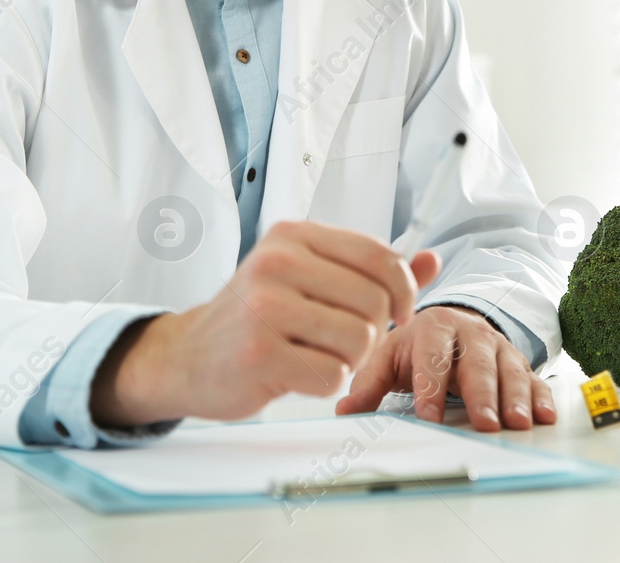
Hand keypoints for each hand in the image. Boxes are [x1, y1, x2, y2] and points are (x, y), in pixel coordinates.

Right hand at [90, 220, 441, 425]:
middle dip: (371, 331)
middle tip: (344, 340)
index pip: (378, 255)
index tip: (395, 312)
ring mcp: (265, 307)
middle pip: (375, 302)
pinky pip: (332, 376)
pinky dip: (325, 383)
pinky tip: (297, 373)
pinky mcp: (259, 353)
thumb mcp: (308, 277)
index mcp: (293, 236)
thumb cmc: (256, 316)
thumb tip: (431, 260)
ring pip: (358, 340)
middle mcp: (277, 262)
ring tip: (316, 354)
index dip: (402, 290)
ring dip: (348, 359)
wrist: (188, 356)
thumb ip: (370, 270)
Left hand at [334, 305, 557, 431]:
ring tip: (518, 424)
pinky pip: (533, 378)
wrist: (449, 323)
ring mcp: (497, 347)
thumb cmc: (415, 345)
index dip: (430, 387)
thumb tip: (345, 410)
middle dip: (481, 394)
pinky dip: (541, 397)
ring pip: (509, 370)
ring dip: (515, 397)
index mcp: (433, 325)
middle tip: (483, 423)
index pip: (432, 356)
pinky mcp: (517, 362)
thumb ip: (369, 382)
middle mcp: (469, 333)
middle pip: (476, 363)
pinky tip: (544, 417)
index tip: (428, 417)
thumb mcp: (388, 355)